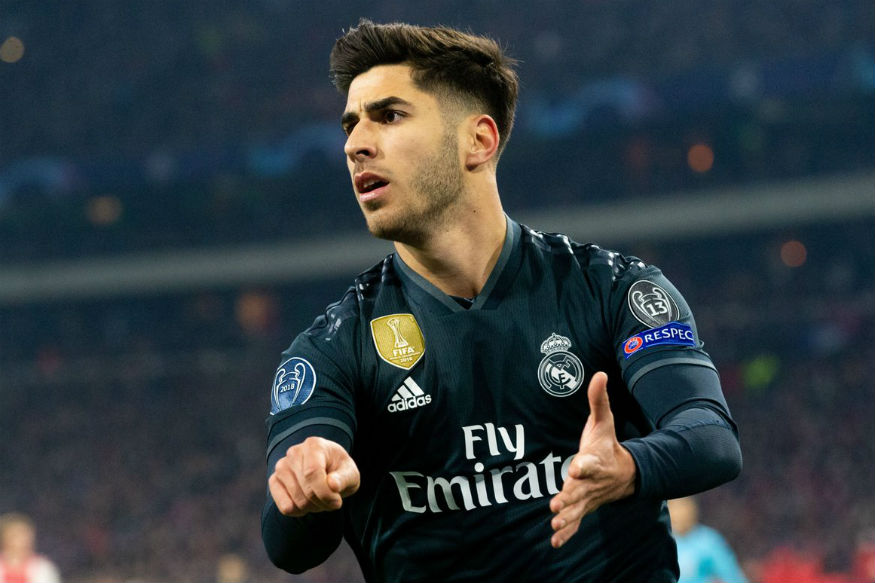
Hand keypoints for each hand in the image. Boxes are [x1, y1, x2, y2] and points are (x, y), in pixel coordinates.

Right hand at [269, 436, 360, 516]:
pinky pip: (285, 507)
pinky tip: (307, 503)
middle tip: (332, 501)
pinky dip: (299, 512)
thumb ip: (344, 478)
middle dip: (323, 502)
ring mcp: (281, 466)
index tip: (337, 502)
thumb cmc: (340, 471)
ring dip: (313, 507)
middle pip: (306, 489)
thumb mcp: (351, 474)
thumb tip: (332, 484)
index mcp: (314, 445)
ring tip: (321, 499)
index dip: (325, 493)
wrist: (327, 472)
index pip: (313, 472)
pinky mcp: (274, 481)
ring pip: (297, 501)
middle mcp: (294, 452)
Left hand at [549, 372, 636, 547]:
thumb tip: (599, 373)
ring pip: (577, 509)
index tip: (575, 469)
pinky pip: (577, 523)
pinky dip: (567, 533)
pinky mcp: (584, 508)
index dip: (582, 466)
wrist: (626, 474)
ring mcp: (588, 497)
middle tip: (556, 506)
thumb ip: (598, 400)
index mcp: (595, 460)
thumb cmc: (607, 445)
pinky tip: (555, 542)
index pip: (589, 462)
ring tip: (555, 524)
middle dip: (569, 498)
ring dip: (567, 518)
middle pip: (580, 490)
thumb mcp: (603, 422)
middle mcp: (592, 482)